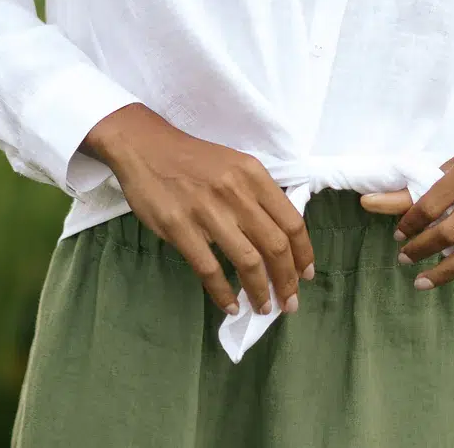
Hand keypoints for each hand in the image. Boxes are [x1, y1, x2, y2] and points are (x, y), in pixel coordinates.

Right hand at [80, 104, 315, 317]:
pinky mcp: (180, 228)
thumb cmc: (194, 159)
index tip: (306, 275)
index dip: (303, 253)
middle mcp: (236, 192)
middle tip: (289, 302)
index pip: (291, 221)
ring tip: (263, 307)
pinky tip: (230, 305)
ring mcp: (208, 211)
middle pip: (275, 246)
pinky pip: (209, 269)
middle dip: (287, 280)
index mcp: (253, 174)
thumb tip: (281, 236)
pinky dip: (223, 293)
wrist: (146, 147)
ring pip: (247, 261)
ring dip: (260, 291)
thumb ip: (258, 195)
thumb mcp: (235, 165)